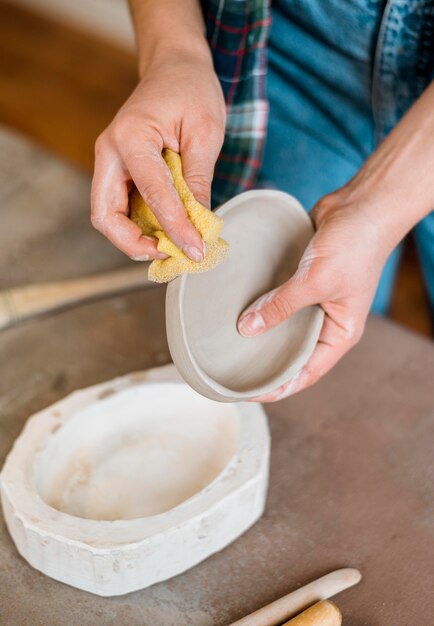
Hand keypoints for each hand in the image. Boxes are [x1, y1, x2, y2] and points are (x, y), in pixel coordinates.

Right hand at [91, 51, 225, 261]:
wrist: (174, 67)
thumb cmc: (191, 90)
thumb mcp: (205, 133)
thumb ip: (198, 181)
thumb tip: (200, 226)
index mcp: (130, 137)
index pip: (151, 194)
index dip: (175, 228)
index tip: (196, 250)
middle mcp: (109, 153)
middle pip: (105, 215)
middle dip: (133, 244)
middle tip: (169, 255)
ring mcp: (110, 163)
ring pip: (108, 216)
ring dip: (136, 238)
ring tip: (171, 246)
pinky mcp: (118, 171)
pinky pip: (121, 208)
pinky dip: (140, 226)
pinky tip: (167, 231)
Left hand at [237, 185, 395, 401]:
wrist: (362, 204)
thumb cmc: (355, 246)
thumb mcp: (317, 282)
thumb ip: (282, 305)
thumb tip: (248, 328)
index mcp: (339, 334)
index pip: (306, 372)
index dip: (279, 386)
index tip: (249, 393)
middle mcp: (325, 322)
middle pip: (291, 352)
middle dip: (264, 361)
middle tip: (231, 369)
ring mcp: (312, 300)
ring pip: (282, 325)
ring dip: (259, 332)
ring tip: (228, 343)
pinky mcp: (300, 279)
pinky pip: (276, 298)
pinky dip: (260, 303)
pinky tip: (236, 308)